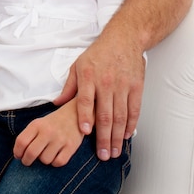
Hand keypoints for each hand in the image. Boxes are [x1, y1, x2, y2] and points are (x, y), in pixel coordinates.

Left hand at [14, 100, 83, 166]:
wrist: (74, 114)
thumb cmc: (52, 123)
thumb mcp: (37, 124)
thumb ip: (28, 136)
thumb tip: (19, 154)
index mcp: (36, 125)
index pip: (21, 141)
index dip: (17, 152)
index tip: (18, 156)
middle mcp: (47, 131)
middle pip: (31, 153)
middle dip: (26, 161)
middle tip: (27, 161)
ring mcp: (60, 139)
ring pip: (45, 160)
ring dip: (43, 160)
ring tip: (45, 154)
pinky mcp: (71, 146)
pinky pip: (58, 162)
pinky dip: (55, 163)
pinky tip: (55, 156)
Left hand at [53, 39, 144, 160]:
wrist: (123, 39)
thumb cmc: (98, 53)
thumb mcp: (77, 66)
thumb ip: (69, 87)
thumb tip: (57, 103)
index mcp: (89, 76)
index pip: (86, 100)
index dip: (85, 116)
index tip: (85, 132)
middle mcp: (106, 82)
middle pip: (105, 113)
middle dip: (103, 136)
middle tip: (102, 154)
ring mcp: (123, 85)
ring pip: (120, 115)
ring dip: (116, 136)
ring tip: (113, 151)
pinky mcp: (136, 87)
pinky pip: (134, 110)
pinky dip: (131, 125)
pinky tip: (126, 136)